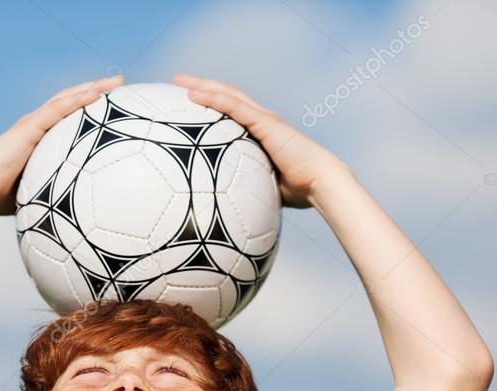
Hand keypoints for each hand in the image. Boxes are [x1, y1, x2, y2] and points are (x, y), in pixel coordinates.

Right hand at [0, 75, 124, 216]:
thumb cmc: (1, 198)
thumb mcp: (36, 193)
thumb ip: (53, 194)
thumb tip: (72, 215)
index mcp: (40, 139)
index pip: (68, 117)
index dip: (89, 108)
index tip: (112, 105)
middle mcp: (38, 126)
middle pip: (72, 101)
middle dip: (97, 91)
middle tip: (122, 85)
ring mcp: (34, 124)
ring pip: (68, 99)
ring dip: (93, 88)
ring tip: (118, 82)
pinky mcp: (30, 127)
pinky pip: (59, 109)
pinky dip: (79, 99)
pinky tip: (97, 94)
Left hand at [173, 73, 347, 208]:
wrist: (320, 183)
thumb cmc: (298, 190)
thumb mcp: (263, 185)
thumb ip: (247, 186)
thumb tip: (228, 205)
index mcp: (261, 132)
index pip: (232, 111)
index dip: (211, 102)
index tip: (188, 101)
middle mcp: (261, 120)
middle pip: (226, 96)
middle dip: (201, 86)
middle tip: (177, 81)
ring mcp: (263, 118)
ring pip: (227, 94)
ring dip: (202, 86)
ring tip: (178, 80)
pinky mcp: (265, 122)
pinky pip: (233, 106)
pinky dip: (213, 98)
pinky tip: (193, 94)